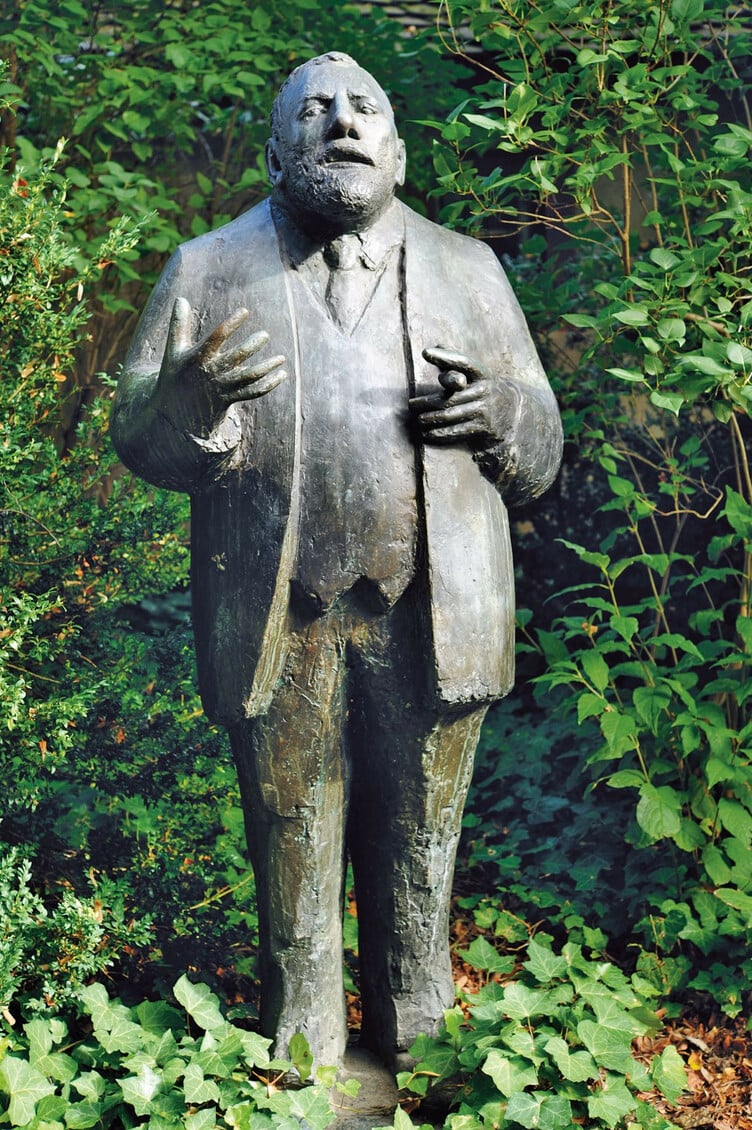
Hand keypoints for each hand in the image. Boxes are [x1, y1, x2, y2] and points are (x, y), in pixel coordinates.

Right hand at [154, 297, 286, 425]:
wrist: (174, 413)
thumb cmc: (175, 375)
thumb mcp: (173, 351)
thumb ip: (178, 325)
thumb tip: (180, 298)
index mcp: (198, 358)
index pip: (217, 337)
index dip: (232, 323)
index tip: (245, 311)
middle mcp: (211, 373)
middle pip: (236, 357)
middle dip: (252, 346)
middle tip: (265, 335)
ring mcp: (222, 388)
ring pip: (249, 377)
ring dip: (267, 368)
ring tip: (282, 358)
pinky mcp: (230, 399)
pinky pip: (253, 392)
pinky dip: (269, 385)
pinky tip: (282, 374)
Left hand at [409, 346, 514, 445]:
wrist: (512, 411)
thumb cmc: (482, 388)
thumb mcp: (475, 374)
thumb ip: (455, 363)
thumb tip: (436, 345)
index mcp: (482, 373)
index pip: (463, 361)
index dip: (445, 356)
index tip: (426, 352)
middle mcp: (485, 390)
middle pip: (449, 396)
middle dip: (426, 402)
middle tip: (411, 405)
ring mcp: (485, 409)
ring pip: (450, 415)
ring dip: (430, 419)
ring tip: (418, 420)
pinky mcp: (484, 427)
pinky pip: (457, 431)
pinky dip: (439, 434)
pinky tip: (428, 434)